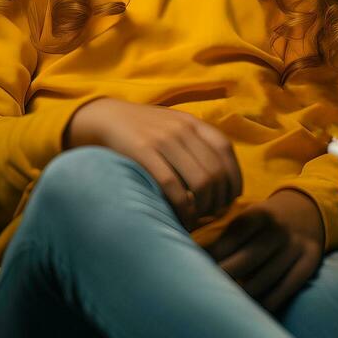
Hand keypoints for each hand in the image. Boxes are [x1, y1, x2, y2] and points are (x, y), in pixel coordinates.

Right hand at [66, 98, 242, 230]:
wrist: (104, 118)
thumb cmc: (143, 129)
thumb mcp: (173, 126)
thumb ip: (196, 143)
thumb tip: (221, 178)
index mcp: (192, 122)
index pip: (225, 150)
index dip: (233, 177)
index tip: (229, 198)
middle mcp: (182, 129)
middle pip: (216, 172)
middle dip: (218, 199)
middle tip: (211, 213)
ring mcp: (163, 140)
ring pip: (200, 181)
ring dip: (203, 207)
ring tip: (196, 218)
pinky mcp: (143, 153)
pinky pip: (172, 186)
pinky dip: (182, 208)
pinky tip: (181, 218)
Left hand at [203, 189, 324, 313]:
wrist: (307, 211)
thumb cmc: (264, 223)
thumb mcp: (247, 218)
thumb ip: (225, 238)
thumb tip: (190, 260)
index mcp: (258, 214)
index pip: (228, 242)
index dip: (210, 261)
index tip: (194, 274)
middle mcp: (278, 229)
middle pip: (245, 262)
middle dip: (223, 280)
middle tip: (204, 295)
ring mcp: (296, 246)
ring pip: (264, 280)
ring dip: (242, 296)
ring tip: (223, 306)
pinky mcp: (309, 262)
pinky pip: (285, 289)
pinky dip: (266, 303)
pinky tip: (251, 310)